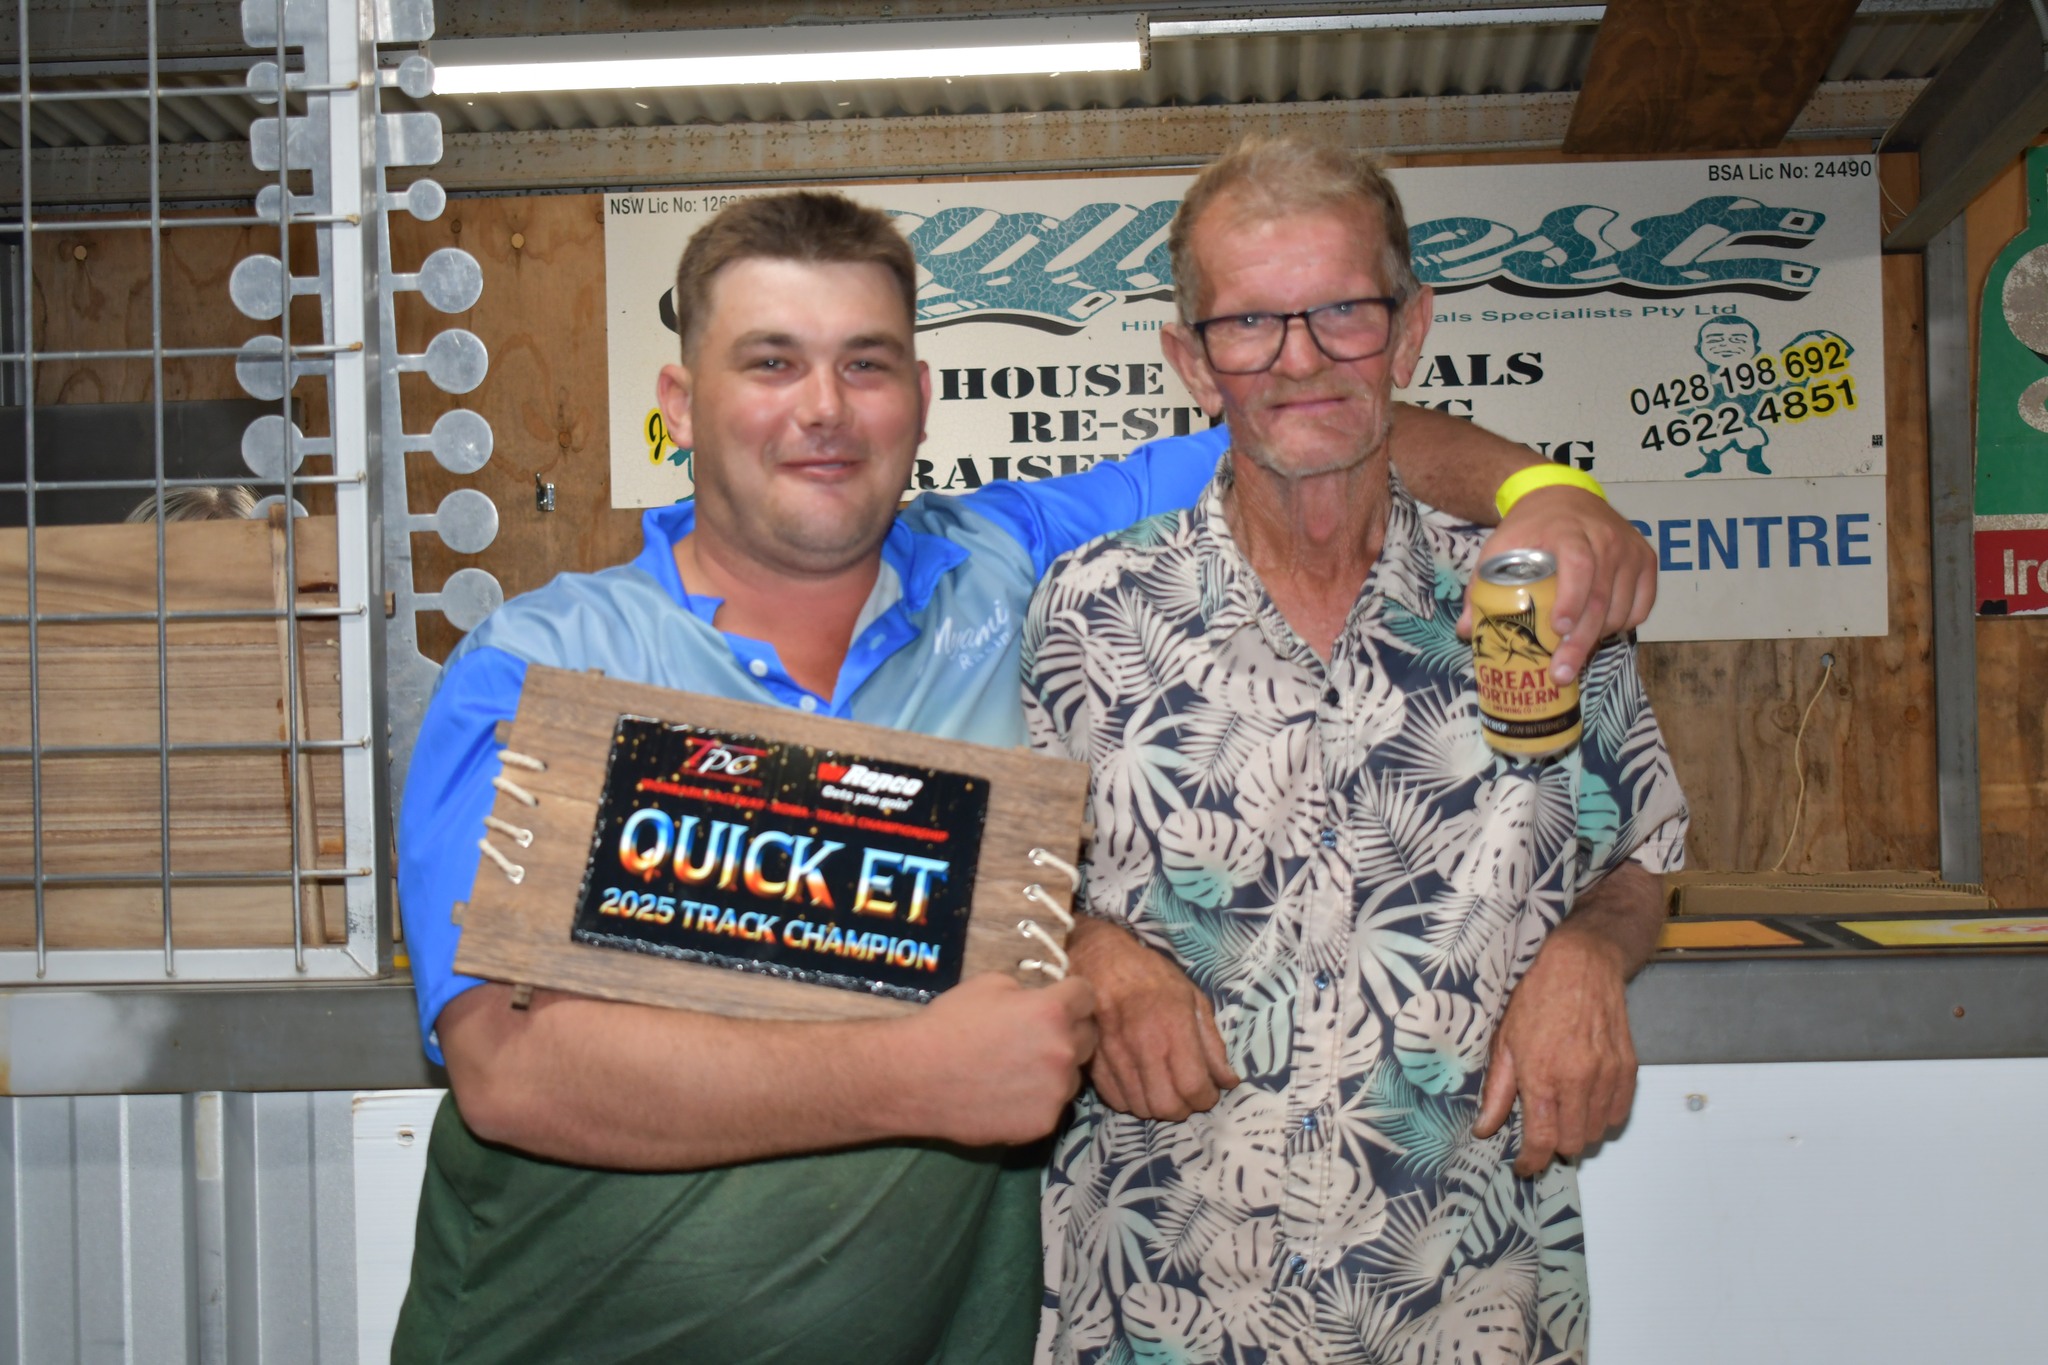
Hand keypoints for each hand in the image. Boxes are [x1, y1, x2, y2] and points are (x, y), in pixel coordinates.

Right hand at [904, 972, 1098, 1146]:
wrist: (915, 1077)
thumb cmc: (948, 1023)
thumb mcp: (989, 984)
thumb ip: (1029, 991)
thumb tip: (1042, 1000)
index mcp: (1053, 1011)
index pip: (1088, 995)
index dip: (1072, 996)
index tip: (1060, 1001)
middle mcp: (1064, 1051)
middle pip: (1088, 1036)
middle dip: (1069, 1032)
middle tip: (1037, 1036)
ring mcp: (1057, 1092)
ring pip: (1073, 1075)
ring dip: (1056, 1069)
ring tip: (1018, 1069)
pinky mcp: (1044, 1123)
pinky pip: (1053, 1104)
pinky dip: (1038, 1099)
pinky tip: (1008, 1094)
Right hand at [1069, 917, 1238, 1119]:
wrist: (1100, 959)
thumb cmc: (1151, 975)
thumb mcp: (1193, 997)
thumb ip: (1212, 1043)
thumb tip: (1228, 1081)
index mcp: (1173, 1025)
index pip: (1193, 1086)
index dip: (1206, 1098)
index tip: (1209, 1092)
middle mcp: (1143, 1044)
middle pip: (1167, 1106)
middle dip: (1183, 1107)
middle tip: (1186, 1093)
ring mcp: (1114, 1055)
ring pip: (1141, 1108)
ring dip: (1157, 1106)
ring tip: (1163, 1087)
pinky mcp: (1092, 1060)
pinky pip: (1116, 1100)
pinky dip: (1132, 1100)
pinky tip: (1139, 1082)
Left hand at [1460, 484, 1655, 683]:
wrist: (1563, 495)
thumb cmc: (1530, 527)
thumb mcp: (1500, 546)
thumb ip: (1482, 586)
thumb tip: (1467, 631)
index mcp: (1569, 531)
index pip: (1578, 565)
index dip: (1571, 600)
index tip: (1558, 630)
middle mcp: (1606, 538)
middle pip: (1599, 596)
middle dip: (1580, 641)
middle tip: (1561, 673)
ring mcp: (1630, 549)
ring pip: (1622, 607)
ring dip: (1599, 637)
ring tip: (1574, 653)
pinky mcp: (1646, 560)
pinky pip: (1642, 605)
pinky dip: (1623, 624)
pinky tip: (1601, 630)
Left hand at [1472, 926, 1636, 1177]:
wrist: (1580, 963)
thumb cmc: (1536, 996)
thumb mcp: (1504, 1042)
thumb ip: (1497, 1091)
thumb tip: (1484, 1128)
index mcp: (1542, 1076)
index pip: (1542, 1141)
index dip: (1532, 1162)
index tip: (1525, 1165)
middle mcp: (1578, 1080)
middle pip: (1572, 1143)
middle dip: (1555, 1146)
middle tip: (1542, 1134)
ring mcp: (1607, 1075)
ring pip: (1598, 1131)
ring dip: (1579, 1132)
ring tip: (1563, 1115)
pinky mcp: (1628, 1067)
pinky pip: (1620, 1112)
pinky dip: (1604, 1117)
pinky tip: (1587, 1103)